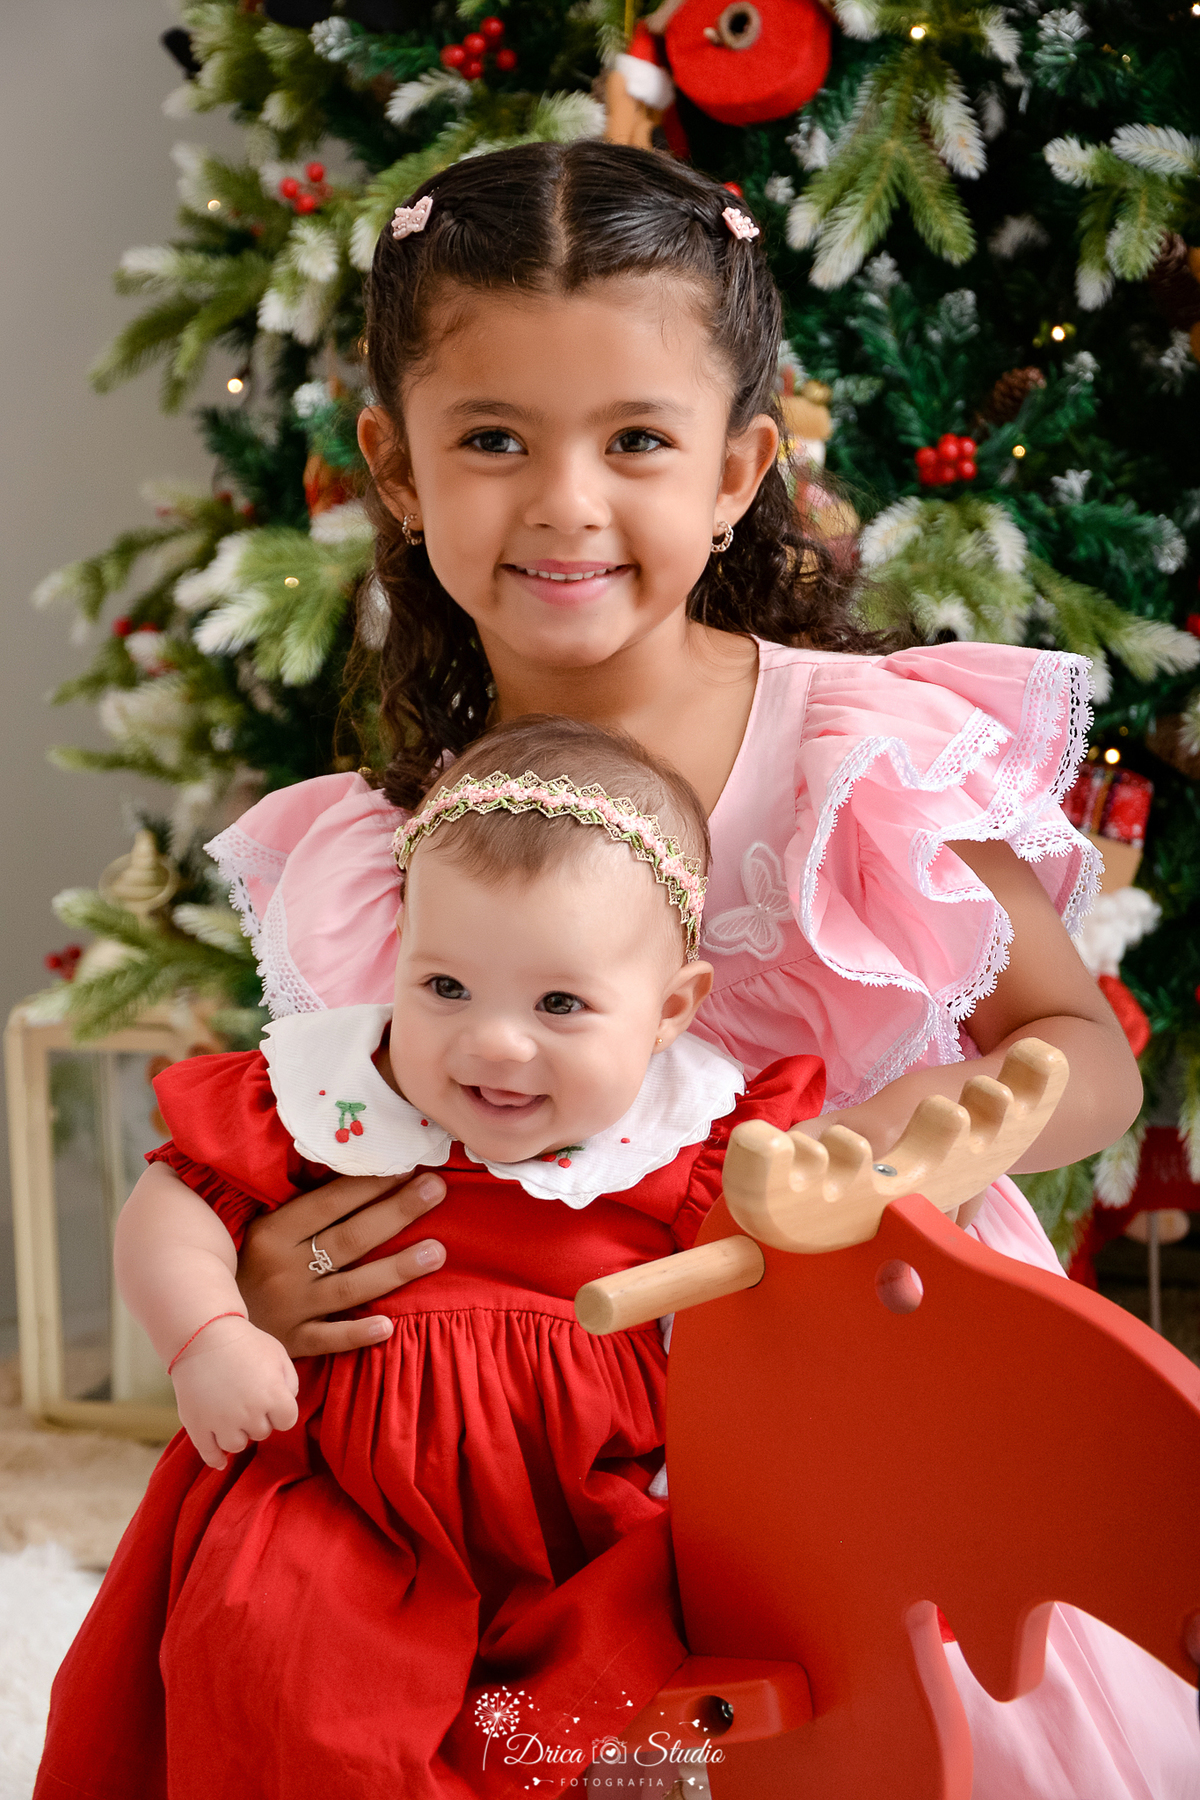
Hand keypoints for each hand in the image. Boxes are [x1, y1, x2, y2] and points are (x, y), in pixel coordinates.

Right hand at [170, 1314, 299, 1470]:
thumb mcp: (279, 1355)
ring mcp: (221, 1422)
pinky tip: (220, 1460)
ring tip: (232, 1415)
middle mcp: (249, 1413)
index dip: (281, 1411)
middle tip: (246, 1397)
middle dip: (258, 1418)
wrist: (203, 1335)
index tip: (271, 1399)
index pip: (287, 1422)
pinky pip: (209, 1454)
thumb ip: (290, 1383)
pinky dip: (216, 1459)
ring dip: (238, 1433)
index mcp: (273, 1395)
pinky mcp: (197, 1425)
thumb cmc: (245, 1343)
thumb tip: (287, 1404)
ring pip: (237, 1445)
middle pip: (262, 1433)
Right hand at [236, 1172, 445, 1357]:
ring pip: (350, 1286)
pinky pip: (329, 1340)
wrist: (203, 1325)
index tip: (406, 1166)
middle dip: (397, 1212)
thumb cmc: (240, 1266)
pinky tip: (389, 1325)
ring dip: (397, 1268)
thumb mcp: (257, 1229)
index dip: (370, 1184)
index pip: (329, 1203)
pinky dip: (357, 1334)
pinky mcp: (292, 1345)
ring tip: (437, 1251)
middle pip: (350, 1238)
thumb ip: (296, 1208)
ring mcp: (289, 1309)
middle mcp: (282, 1269)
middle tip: (437, 1189)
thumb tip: (345, 1164)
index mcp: (271, 1233)